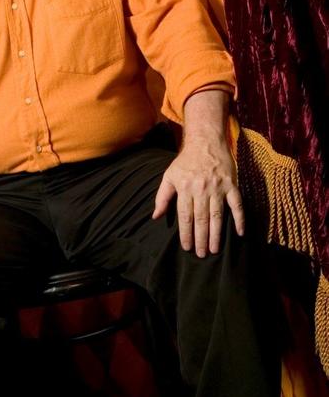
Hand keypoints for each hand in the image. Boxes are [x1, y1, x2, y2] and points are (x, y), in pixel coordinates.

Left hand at [152, 91, 244, 256]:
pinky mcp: (231, 185)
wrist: (205, 142)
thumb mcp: (170, 176)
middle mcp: (201, 189)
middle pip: (201, 219)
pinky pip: (237, 205)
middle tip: (201, 254)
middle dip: (200, 239)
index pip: (185, 216)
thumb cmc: (186, 162)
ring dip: (216, 234)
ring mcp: (218, 188)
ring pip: (217, 216)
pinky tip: (240, 233)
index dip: (186, 233)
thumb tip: (156, 216)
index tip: (187, 247)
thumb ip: (162, 197)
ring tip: (214, 250)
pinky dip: (240, 219)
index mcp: (185, 188)